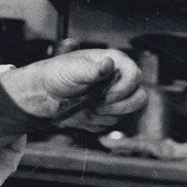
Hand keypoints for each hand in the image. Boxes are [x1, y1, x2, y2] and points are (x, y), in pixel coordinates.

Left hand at [0, 48, 146, 131]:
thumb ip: (92, 70)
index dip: (124, 88)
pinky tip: (84, 113)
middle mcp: (120, 80)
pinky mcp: (108, 113)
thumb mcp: (72, 69)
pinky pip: (112, 123)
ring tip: (87, 106)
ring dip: (106, 114)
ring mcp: (116, 98)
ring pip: (127, 113)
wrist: (46, 93)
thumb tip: (108, 64)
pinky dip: (98, 122)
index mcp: (115, 62)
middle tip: (98, 105)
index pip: (135, 76)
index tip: (105, 95)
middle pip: (140, 97)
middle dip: (120, 106)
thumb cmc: (58, 73)